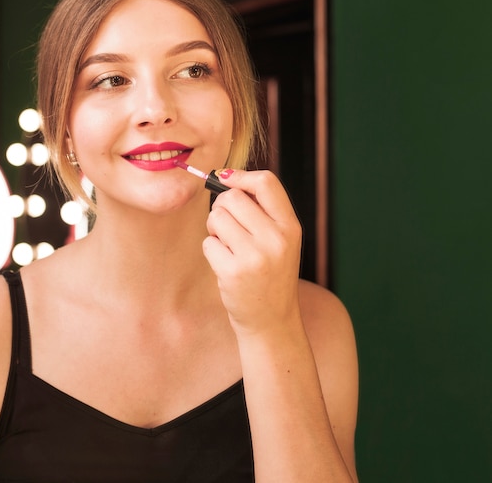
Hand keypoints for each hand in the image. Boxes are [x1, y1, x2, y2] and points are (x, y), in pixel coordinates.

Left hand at [203, 169, 302, 336]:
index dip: (241, 176)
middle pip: (232, 198)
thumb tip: (227, 177)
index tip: (225, 178)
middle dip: (221, 208)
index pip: (266, 183)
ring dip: (215, 230)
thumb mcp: (281, 241)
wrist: (271, 321)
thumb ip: (263, 211)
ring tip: (229, 247)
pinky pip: (208, 243)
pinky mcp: (233, 273)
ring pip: (216, 218)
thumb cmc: (270, 274)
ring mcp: (255, 257)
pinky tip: (225, 266)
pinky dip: (211, 251)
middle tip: (227, 228)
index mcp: (290, 227)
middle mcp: (276, 239)